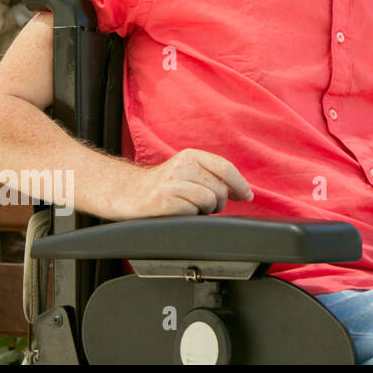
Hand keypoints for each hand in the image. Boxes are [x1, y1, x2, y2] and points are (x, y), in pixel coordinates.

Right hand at [107, 148, 252, 219]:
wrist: (126, 193)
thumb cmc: (163, 186)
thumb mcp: (187, 171)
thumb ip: (211, 175)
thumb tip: (243, 191)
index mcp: (191, 155)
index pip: (225, 168)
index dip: (240, 184)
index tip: (247, 196)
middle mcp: (183, 165)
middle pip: (220, 188)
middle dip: (219, 202)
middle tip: (203, 206)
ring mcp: (173, 181)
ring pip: (209, 200)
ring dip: (204, 210)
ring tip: (189, 207)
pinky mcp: (164, 199)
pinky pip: (193, 212)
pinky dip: (190, 216)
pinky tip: (177, 212)